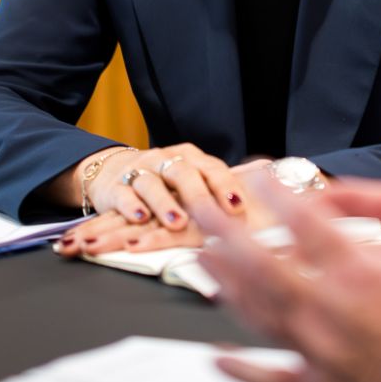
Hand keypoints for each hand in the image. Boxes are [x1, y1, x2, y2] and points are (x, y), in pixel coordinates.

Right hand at [54, 143, 260, 255]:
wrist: (111, 172)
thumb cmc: (163, 182)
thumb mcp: (193, 178)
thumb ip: (225, 182)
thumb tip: (269, 174)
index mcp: (190, 158)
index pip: (212, 168)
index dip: (226, 186)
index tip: (239, 207)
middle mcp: (165, 160)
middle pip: (183, 172)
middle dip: (199, 195)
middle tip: (212, 215)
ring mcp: (139, 172)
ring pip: (151, 184)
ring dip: (165, 203)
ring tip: (178, 222)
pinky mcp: (114, 188)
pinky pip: (122, 195)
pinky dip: (132, 207)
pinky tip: (140, 218)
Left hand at [196, 101, 380, 381]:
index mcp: (368, 277)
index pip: (309, 224)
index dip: (279, 193)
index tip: (259, 173)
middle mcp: (335, 315)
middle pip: (265, 267)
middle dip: (227, 232)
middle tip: (199, 208)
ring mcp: (325, 358)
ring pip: (262, 317)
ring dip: (228, 285)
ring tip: (204, 260)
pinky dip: (244, 370)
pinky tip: (219, 359)